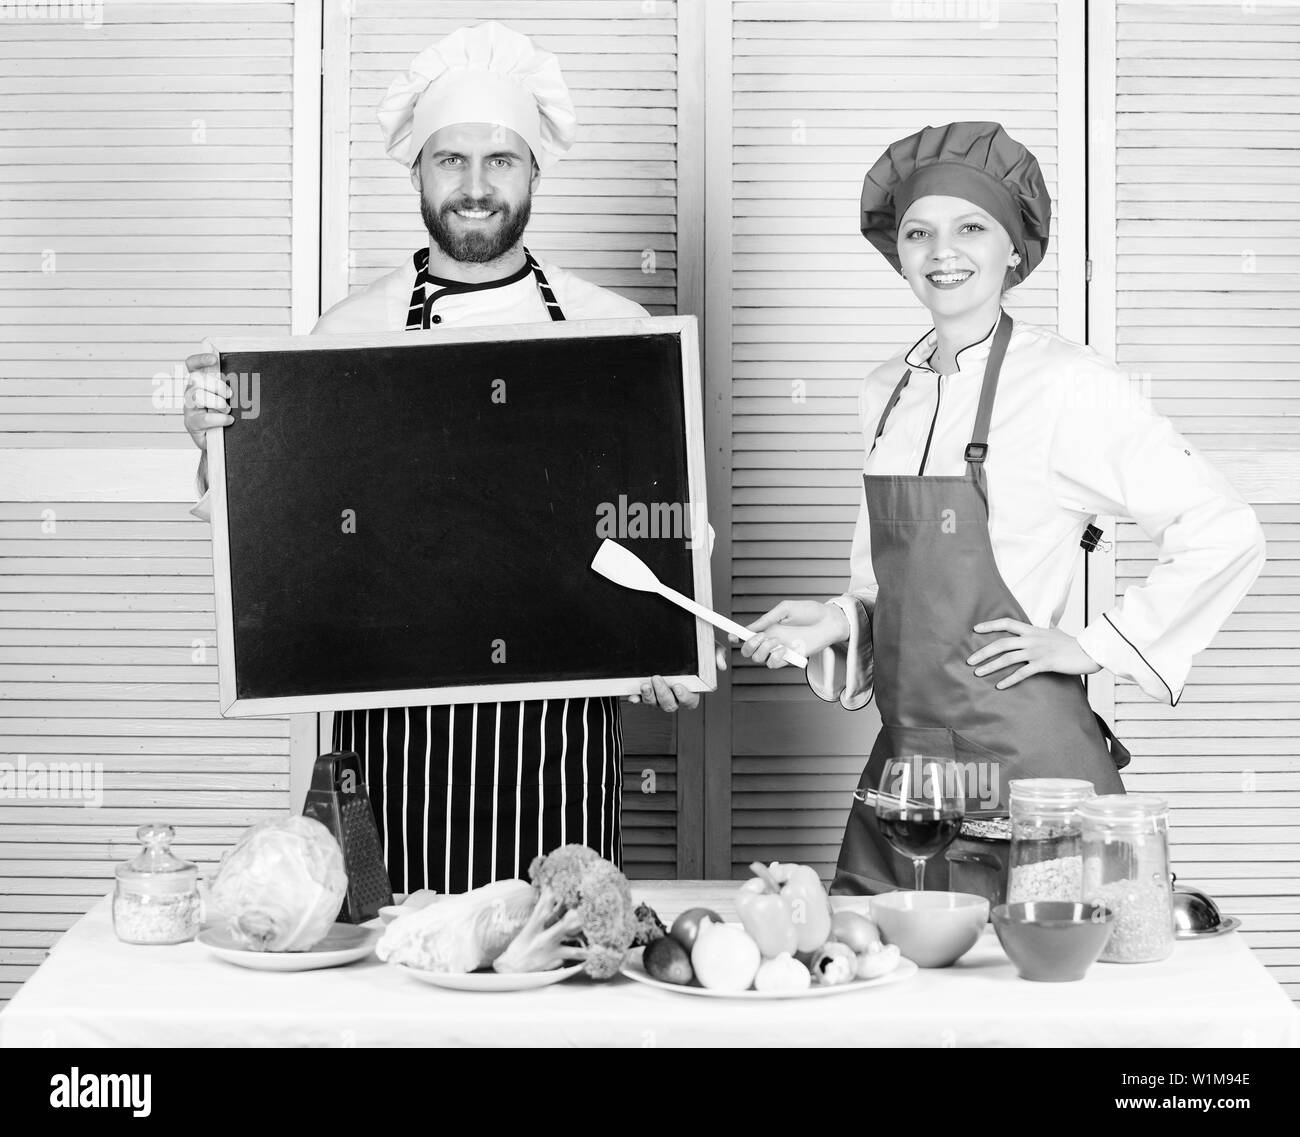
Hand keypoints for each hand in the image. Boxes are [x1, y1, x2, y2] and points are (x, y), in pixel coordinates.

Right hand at [182, 351, 232, 450]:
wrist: (221, 441)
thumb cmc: (225, 414)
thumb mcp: (229, 398)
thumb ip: (230, 385)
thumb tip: (245, 375)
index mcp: (199, 383)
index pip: (192, 365)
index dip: (200, 359)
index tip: (214, 358)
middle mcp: (190, 393)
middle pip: (196, 379)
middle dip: (216, 385)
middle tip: (230, 394)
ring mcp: (189, 408)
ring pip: (198, 396)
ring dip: (217, 402)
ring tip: (227, 409)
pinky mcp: (191, 424)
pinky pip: (204, 418)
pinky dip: (220, 418)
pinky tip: (229, 420)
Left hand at [628, 647, 727, 711]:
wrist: (667, 641)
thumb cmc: (693, 650)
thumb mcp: (706, 648)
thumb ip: (716, 654)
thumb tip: (720, 665)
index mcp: (690, 690)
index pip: (690, 701)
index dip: (684, 697)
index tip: (679, 687)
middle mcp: (674, 696)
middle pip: (670, 705)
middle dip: (663, 694)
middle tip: (657, 678)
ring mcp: (658, 695)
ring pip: (654, 703)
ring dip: (649, 696)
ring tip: (645, 684)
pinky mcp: (645, 691)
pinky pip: (639, 699)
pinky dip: (636, 698)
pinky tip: (632, 696)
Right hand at [735, 600, 849, 669]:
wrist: (830, 621)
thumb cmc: (811, 612)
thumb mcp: (786, 609)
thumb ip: (767, 618)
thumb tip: (750, 626)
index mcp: (768, 627)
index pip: (747, 634)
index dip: (736, 636)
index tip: (732, 635)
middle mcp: (772, 640)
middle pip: (748, 651)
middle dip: (749, 646)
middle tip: (760, 638)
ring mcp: (780, 650)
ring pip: (759, 659)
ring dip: (764, 650)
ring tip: (776, 641)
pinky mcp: (791, 658)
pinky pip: (774, 664)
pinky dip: (776, 657)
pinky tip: (786, 648)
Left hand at [968, 618, 1102, 689]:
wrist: (1090, 651)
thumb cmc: (1073, 644)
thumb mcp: (1055, 633)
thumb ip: (1044, 630)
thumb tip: (1043, 624)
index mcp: (1033, 629)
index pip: (1007, 623)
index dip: (990, 625)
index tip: (975, 629)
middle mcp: (1032, 639)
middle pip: (1001, 643)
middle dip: (983, 652)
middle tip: (969, 660)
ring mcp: (1038, 651)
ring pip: (1008, 658)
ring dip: (991, 666)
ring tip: (978, 673)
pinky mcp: (1045, 664)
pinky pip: (1023, 673)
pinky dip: (1009, 679)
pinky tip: (999, 686)